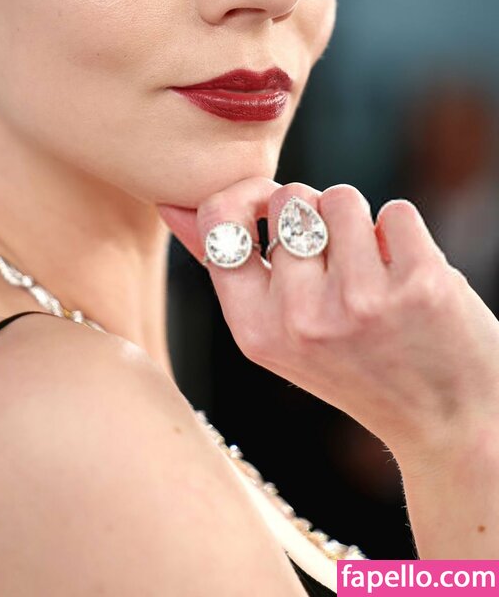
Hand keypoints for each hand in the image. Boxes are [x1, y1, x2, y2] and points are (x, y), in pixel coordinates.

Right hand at [157, 180, 498, 461]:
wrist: (448, 425)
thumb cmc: (356, 366)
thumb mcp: (277, 334)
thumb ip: (228, 267)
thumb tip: (172, 205)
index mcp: (254, 330)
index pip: (221, 219)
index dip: (248, 195)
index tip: (272, 206)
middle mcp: (301, 319)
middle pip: (291, 198)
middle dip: (315, 212)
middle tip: (336, 259)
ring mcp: (361, 302)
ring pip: (342, 198)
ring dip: (360, 222)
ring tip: (373, 270)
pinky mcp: (419, 285)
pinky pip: (396, 211)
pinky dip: (405, 234)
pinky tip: (407, 277)